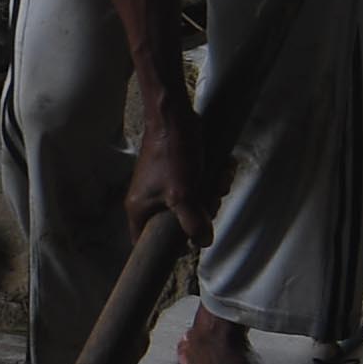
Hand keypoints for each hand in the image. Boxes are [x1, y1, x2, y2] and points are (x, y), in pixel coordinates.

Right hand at [125, 91, 218, 247]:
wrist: (174, 116)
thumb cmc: (171, 154)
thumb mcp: (183, 194)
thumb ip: (193, 223)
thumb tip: (204, 242)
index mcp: (140, 208)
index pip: (143, 241)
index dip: (166, 248)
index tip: (189, 243)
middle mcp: (150, 198)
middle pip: (178, 223)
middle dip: (202, 211)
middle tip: (210, 199)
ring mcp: (165, 184)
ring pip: (194, 202)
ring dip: (213, 191)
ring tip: (219, 177)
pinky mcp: (180, 170)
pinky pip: (199, 184)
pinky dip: (214, 177)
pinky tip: (222, 167)